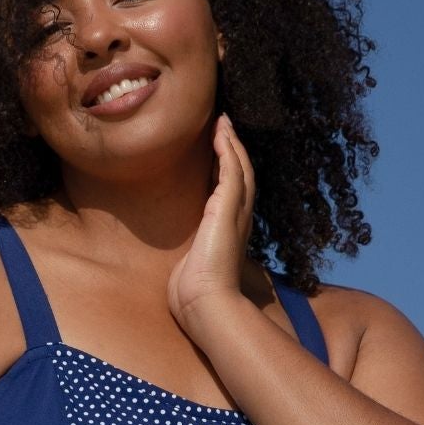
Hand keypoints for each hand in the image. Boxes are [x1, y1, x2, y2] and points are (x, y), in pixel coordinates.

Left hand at [168, 113, 254, 326]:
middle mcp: (239, 219)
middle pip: (242, 174)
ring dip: (232, 142)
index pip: (233, 192)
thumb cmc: (195, 292)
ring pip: (240, 167)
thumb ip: (190, 256)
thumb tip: (180, 262)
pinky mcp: (229, 208)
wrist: (205, 302)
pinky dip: (228, 149)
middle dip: (234, 148)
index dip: (228, 168)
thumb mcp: (191, 266)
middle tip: (224, 125)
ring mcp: (237, 212)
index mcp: (230, 230)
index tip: (219, 148)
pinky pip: (233, 169)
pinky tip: (220, 133)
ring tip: (223, 121)